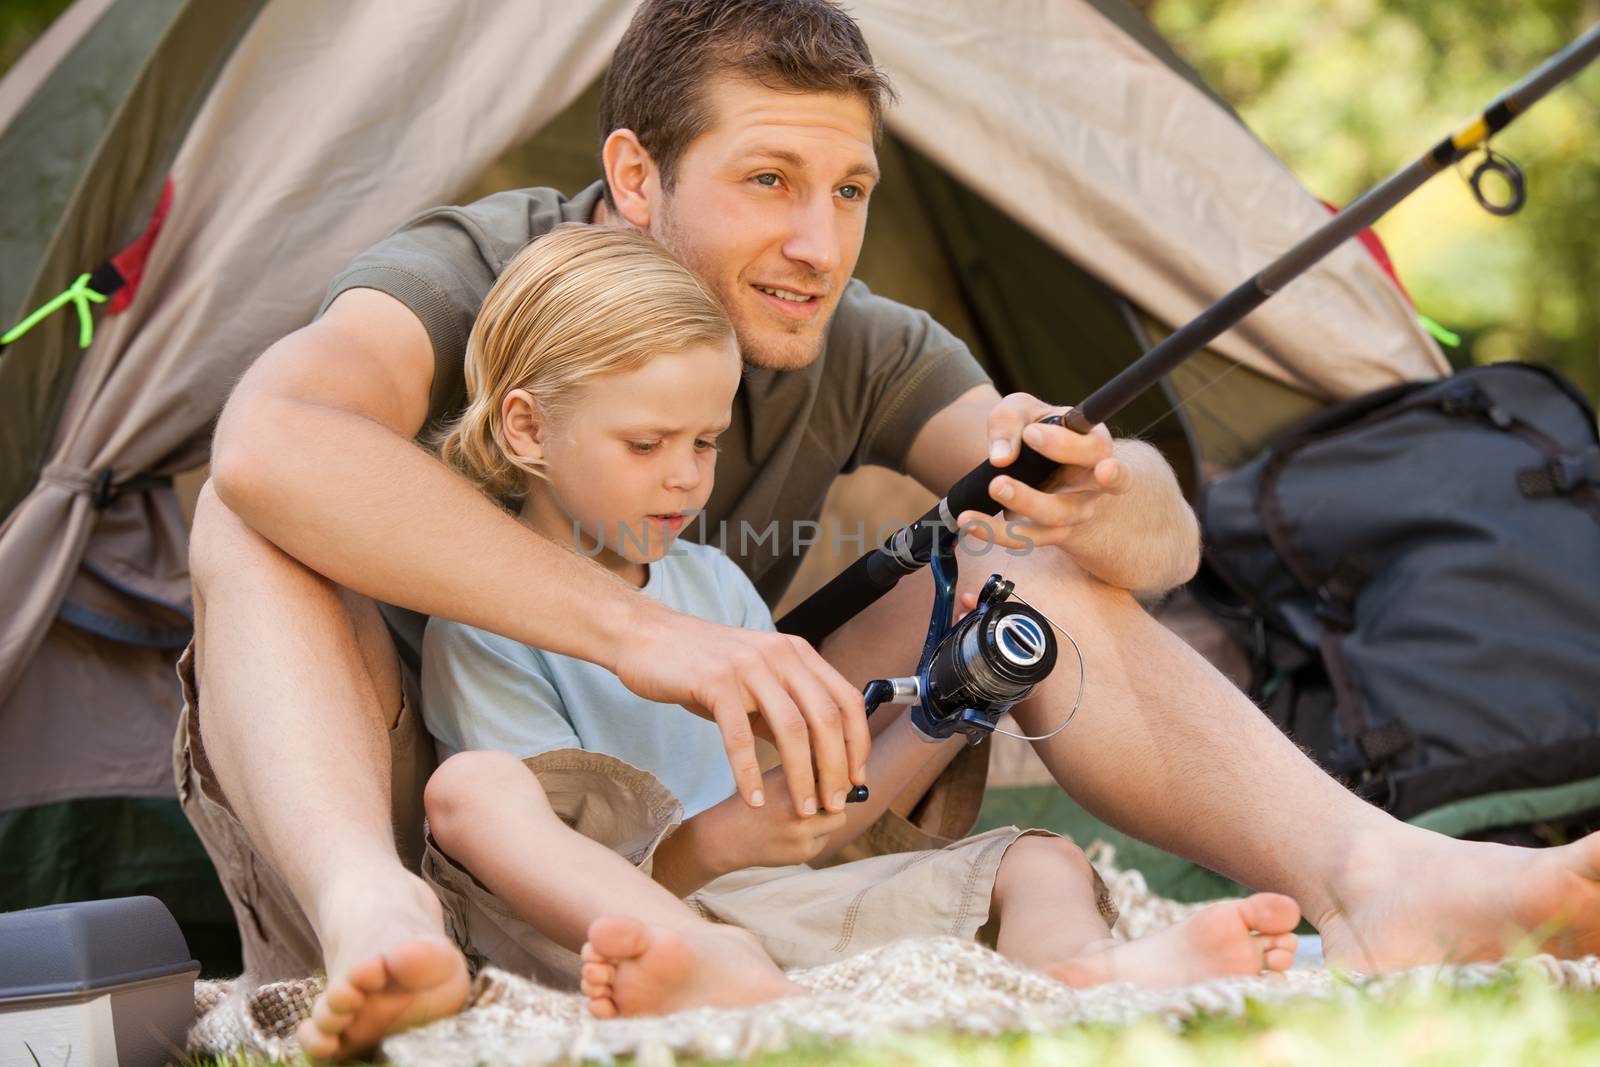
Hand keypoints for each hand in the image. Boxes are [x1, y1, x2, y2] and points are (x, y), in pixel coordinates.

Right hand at [612, 605, 868, 818]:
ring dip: (802, 776)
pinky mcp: (715, 682)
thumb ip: (784, 709)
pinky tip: (754, 800)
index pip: (845, 700)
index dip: (857, 743)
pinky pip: (740, 736)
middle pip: (825, 718)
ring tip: (802, 810)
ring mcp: (749, 666)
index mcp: (797, 653)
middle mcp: (780, 655)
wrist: (647, 636)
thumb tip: (818, 756)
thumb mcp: (754, 679)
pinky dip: (750, 773)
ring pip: (791, 730)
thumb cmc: (701, 664)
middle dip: (835, 768)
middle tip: (834, 804)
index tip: (857, 779)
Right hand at [687, 766, 850, 874]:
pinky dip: (816, 835)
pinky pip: (825, 839)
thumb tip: (850, 761)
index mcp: (791, 781)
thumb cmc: (758, 796)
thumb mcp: (779, 774)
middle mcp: (797, 807)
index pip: (834, 772)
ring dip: (828, 816)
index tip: (838, 769)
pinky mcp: (803, 854)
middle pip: (842, 797)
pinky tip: (794, 832)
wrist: (728, 836)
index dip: (838, 770)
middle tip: (820, 795)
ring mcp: (802, 834)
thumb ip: (811, 766)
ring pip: (838, 820)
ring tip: (804, 813)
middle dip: (834, 796)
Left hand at [954, 391, 1133, 550]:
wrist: (1035, 462)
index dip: (1066, 446)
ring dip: (1022, 507)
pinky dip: (996, 532)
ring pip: (1056, 518)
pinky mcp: (1054, 532)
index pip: (1094, 449)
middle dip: (1048, 483)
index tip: (1030, 434)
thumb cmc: (1036, 429)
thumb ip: (1009, 421)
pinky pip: (1028, 538)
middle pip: (1083, 493)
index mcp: (1094, 446)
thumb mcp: (1021, 411)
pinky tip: (970, 521)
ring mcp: (1077, 511)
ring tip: (990, 489)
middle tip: (1000, 480)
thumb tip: (1001, 457)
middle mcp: (1094, 483)